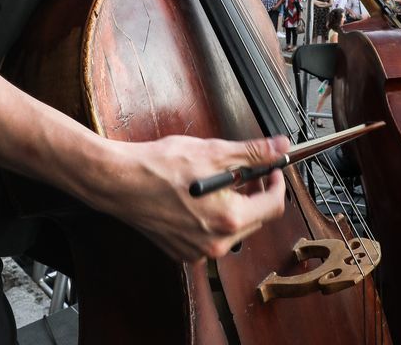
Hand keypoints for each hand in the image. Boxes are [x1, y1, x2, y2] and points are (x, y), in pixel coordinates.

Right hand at [86, 134, 288, 261]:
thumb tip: (280, 147)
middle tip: (247, 172)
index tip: (273, 169)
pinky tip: (202, 198)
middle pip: (256, 219)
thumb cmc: (159, 167)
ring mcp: (198, 252)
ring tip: (221, 182)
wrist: (120, 183)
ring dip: (235, 205)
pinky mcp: (182, 252)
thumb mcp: (213, 152)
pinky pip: (211, 237)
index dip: (277, 182)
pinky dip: (214, 218)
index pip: (274, 205)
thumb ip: (253, 152)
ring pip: (234, 229)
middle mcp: (215, 244)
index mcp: (228, 220)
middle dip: (256, 193)